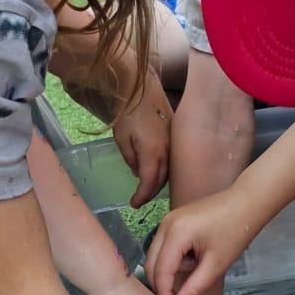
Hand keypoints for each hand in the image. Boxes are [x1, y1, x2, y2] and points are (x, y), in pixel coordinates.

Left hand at [112, 73, 172, 207]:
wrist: (141, 90)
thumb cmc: (127, 114)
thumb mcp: (121, 140)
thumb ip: (131, 159)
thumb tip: (138, 172)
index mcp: (152, 154)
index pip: (149, 183)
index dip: (142, 196)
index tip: (133, 204)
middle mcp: (167, 151)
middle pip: (161, 180)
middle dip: (149, 192)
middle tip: (139, 199)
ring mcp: (172, 142)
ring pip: (168, 170)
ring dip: (157, 181)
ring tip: (146, 187)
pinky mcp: (173, 135)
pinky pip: (171, 158)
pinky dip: (163, 169)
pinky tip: (155, 169)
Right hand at [145, 185, 261, 294]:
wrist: (246, 203)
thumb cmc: (235, 232)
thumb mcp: (216, 264)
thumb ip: (195, 287)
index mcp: (176, 233)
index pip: (161, 269)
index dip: (164, 292)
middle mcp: (165, 224)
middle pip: (151, 262)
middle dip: (162, 282)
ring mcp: (167, 220)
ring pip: (156, 254)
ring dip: (170, 268)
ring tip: (198, 265)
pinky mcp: (172, 220)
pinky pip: (163, 245)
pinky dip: (173, 257)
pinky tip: (194, 256)